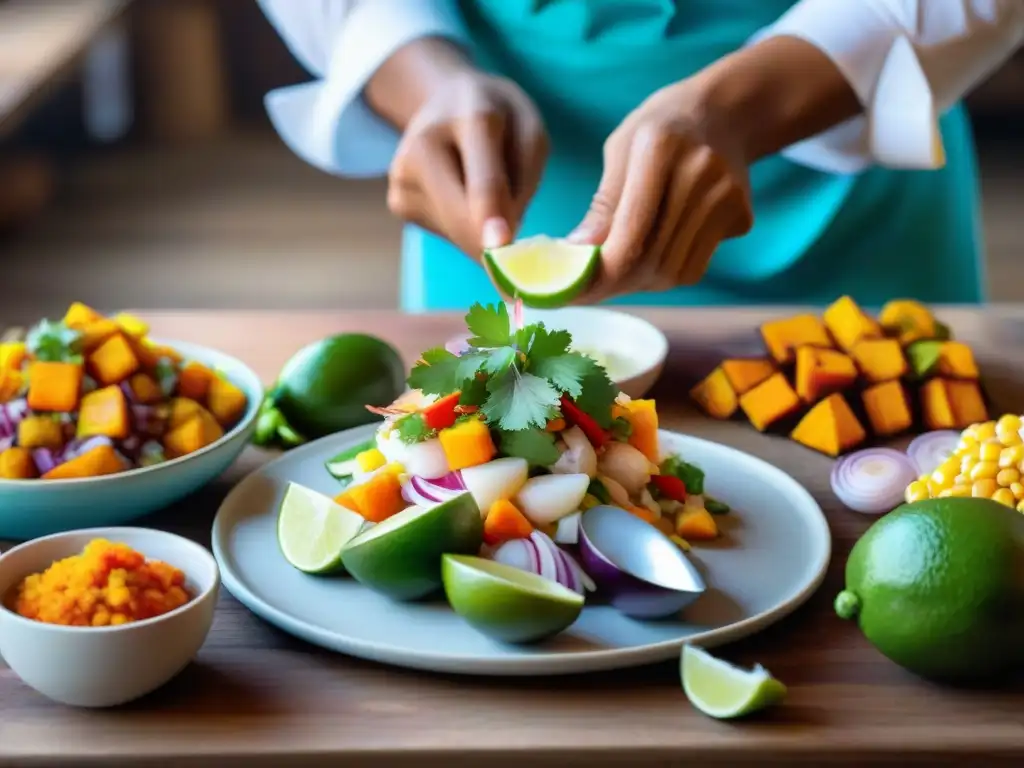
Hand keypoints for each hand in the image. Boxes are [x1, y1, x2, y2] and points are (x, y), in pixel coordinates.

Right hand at [383, 68, 547, 257]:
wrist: (446, 101)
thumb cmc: (500, 118)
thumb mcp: (530, 131)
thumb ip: (525, 179)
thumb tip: (499, 240)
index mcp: (472, 118)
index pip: (482, 176)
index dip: (491, 213)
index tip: (498, 245)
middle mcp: (425, 144)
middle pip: (459, 216)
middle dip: (490, 242)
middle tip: (514, 250)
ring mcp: (403, 175)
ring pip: (456, 232)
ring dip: (480, 228)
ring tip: (479, 185)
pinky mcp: (397, 201)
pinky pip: (445, 234)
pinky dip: (463, 227)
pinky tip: (461, 194)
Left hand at [569, 80, 753, 302]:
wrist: (726, 112)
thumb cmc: (660, 128)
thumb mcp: (621, 148)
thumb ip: (603, 203)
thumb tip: (577, 252)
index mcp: (660, 148)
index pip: (630, 232)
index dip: (603, 271)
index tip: (577, 289)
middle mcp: (700, 173)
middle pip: (654, 259)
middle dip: (616, 283)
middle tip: (590, 290)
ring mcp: (726, 197)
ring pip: (675, 272)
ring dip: (641, 283)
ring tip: (619, 272)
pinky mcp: (741, 217)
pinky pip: (696, 265)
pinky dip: (668, 272)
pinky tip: (652, 254)